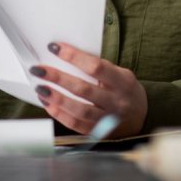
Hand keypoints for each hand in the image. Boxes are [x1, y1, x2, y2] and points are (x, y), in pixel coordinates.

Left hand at [30, 42, 147, 137]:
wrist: (142, 117)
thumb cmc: (125, 90)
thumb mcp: (121, 74)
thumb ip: (99, 68)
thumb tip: (64, 56)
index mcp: (122, 82)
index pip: (96, 67)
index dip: (73, 56)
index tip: (54, 48)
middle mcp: (116, 102)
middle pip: (83, 89)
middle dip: (57, 78)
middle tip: (38, 70)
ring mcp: (108, 120)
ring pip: (79, 110)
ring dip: (56, 98)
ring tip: (40, 88)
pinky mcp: (99, 133)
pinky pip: (76, 124)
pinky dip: (59, 114)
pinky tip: (47, 103)